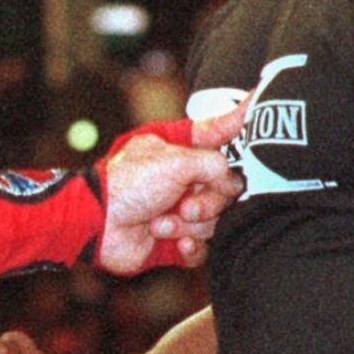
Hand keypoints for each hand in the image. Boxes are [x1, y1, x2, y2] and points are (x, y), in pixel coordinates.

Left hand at [99, 102, 245, 272]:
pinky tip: (177, 242)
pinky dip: (191, 247)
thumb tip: (234, 181)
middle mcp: (183, 178)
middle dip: (207, 201)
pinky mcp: (176, 242)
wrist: (96, 225)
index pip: (218, 133)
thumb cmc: (128, 184)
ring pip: (214, 220)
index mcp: (180, 149)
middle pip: (225, 189)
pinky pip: (202, 249)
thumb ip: (214, 164)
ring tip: (162, 223)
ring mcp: (180, 210)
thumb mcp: (176, 161)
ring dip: (190, 225)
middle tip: (185, 205)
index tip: (258, 104)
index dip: (239, 122)